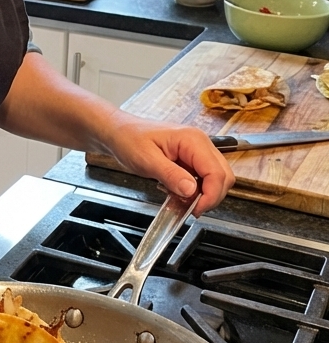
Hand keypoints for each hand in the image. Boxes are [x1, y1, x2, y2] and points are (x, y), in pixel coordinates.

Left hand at [100, 112, 233, 214]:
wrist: (119, 132)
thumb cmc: (129, 139)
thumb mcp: (146, 160)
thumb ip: (170, 175)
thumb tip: (191, 190)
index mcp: (192, 140)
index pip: (217, 172)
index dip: (211, 195)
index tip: (196, 210)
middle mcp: (200, 143)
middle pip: (223, 176)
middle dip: (211, 197)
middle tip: (190, 209)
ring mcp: (197, 151)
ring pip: (216, 179)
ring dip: (203, 195)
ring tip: (181, 201)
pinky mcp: (191, 159)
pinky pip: (203, 179)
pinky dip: (195, 191)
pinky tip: (177, 193)